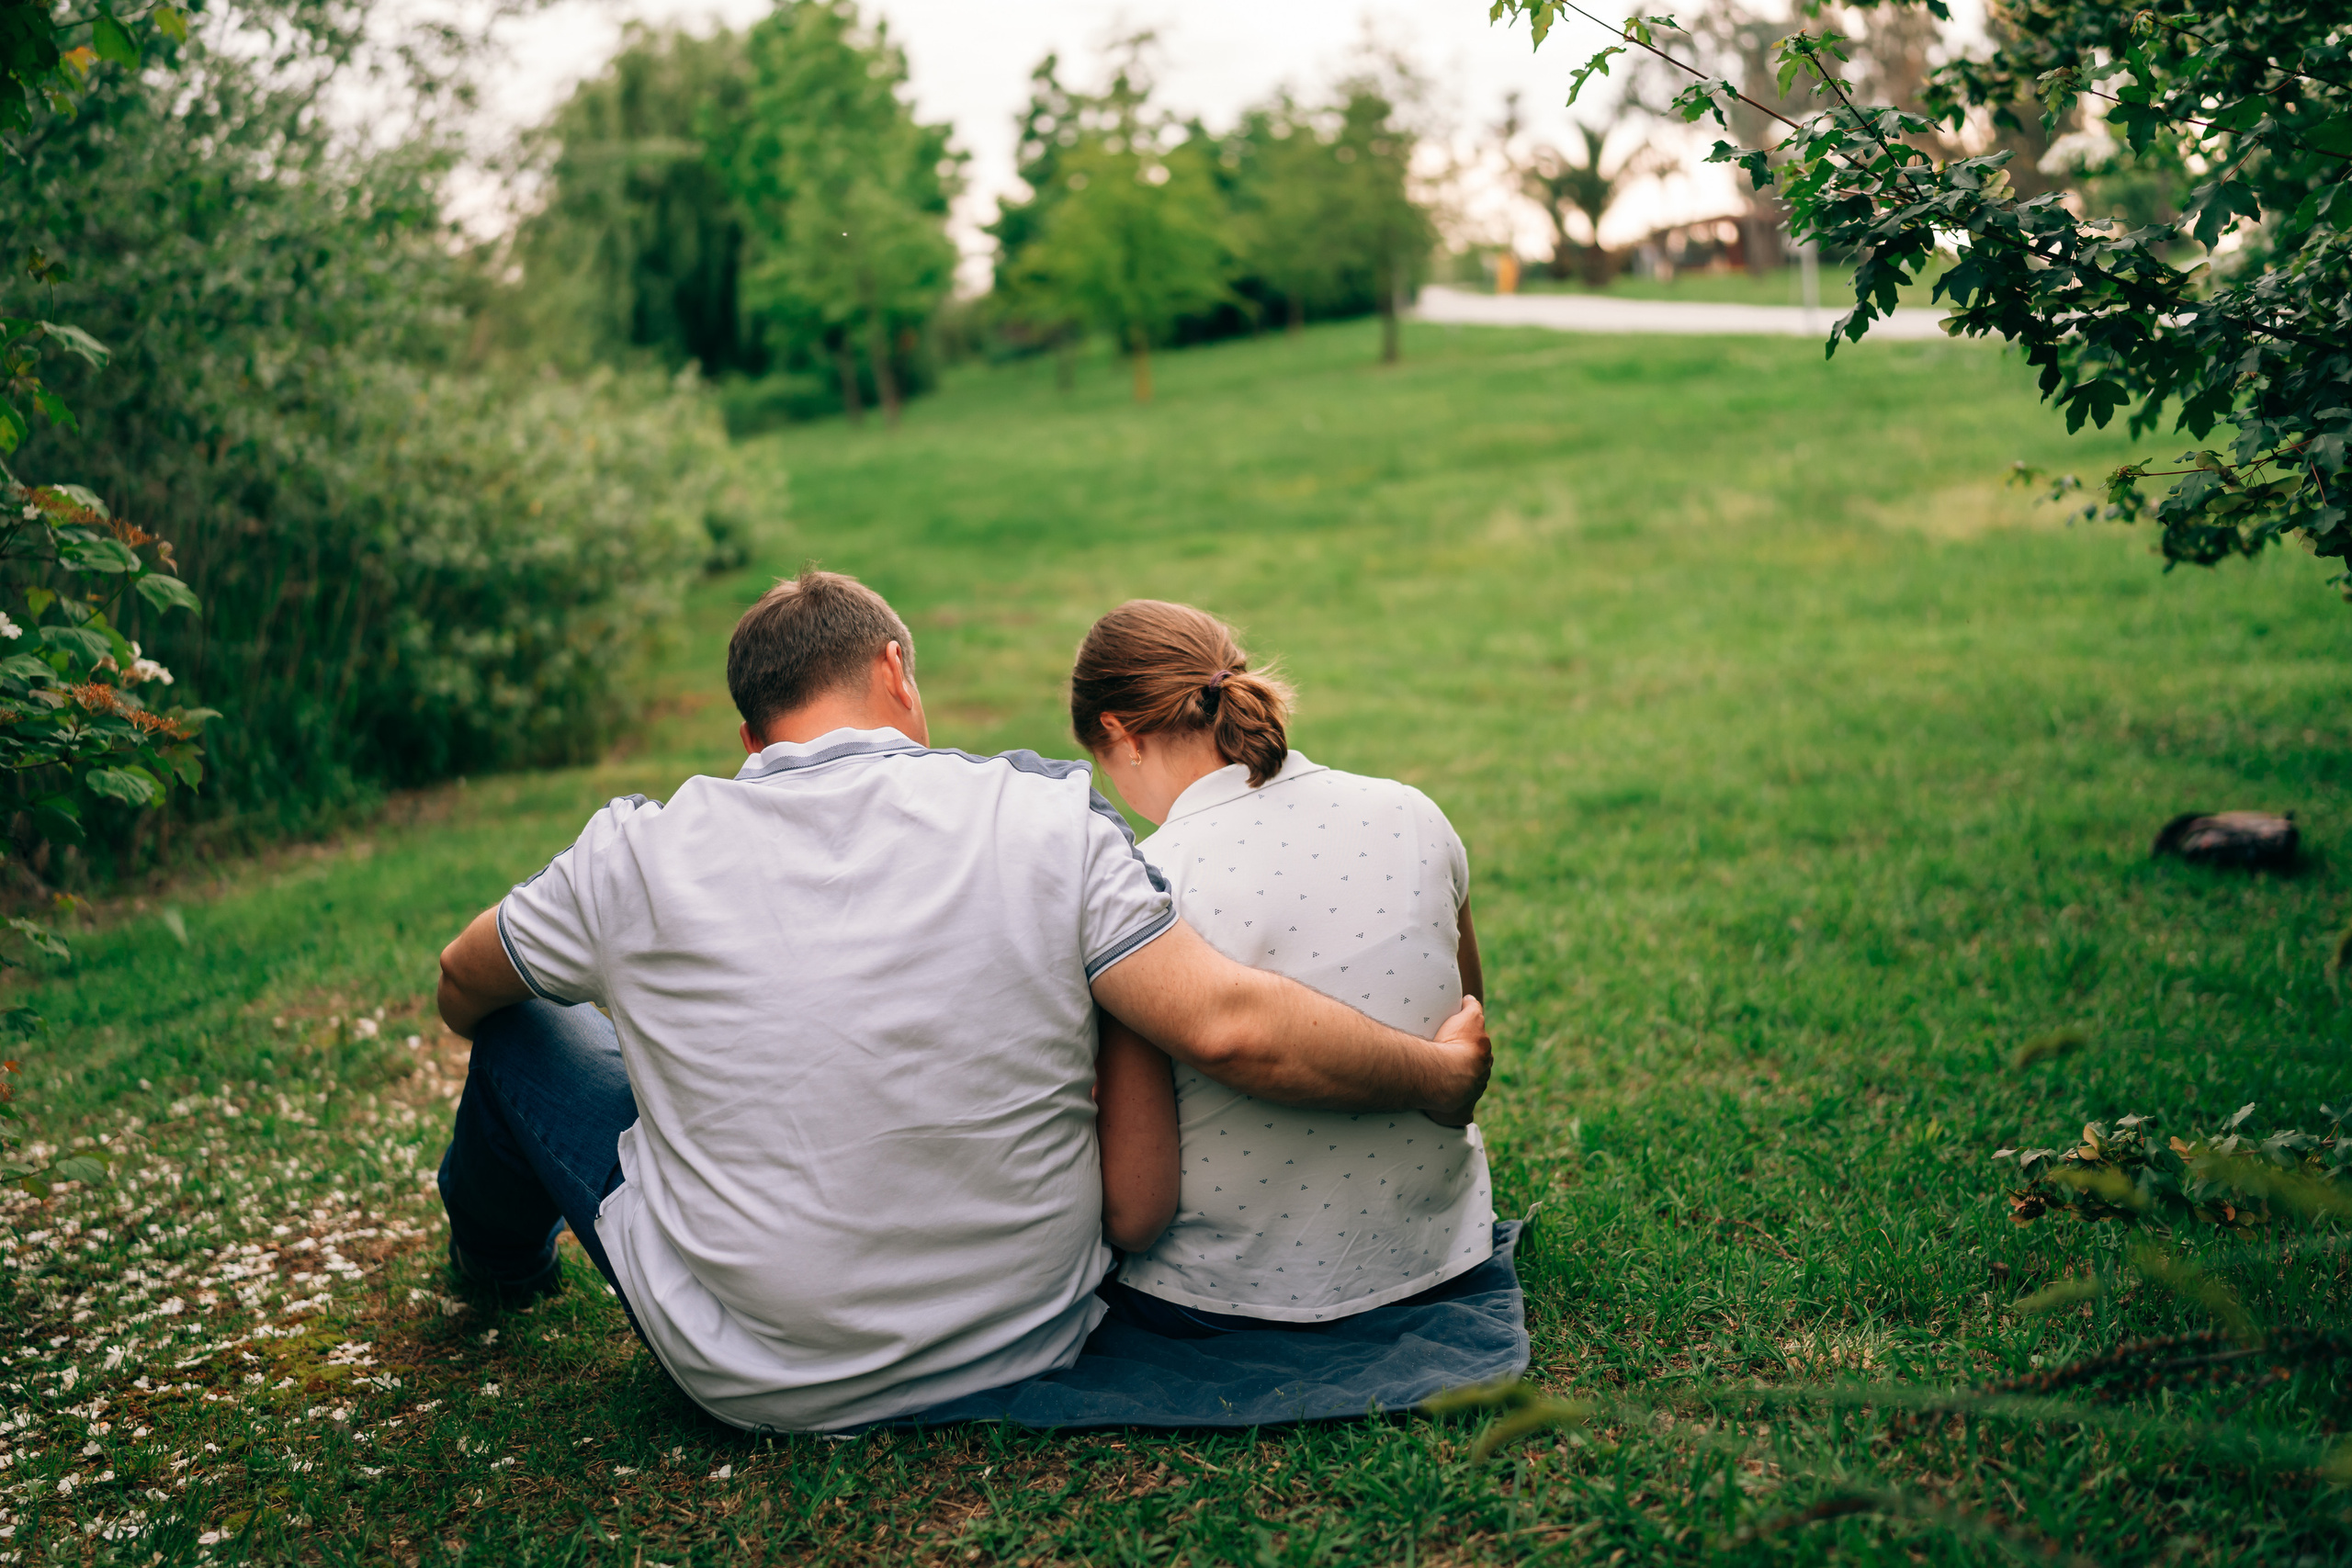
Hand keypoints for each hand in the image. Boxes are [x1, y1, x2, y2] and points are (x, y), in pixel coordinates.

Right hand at [1423, 995, 1490, 1126]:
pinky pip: (1460, 1115)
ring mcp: (1473, 1097)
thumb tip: (1471, 1000)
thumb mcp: (1468, 1018)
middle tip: (1446, 1067)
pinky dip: (1455, 1114)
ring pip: (1468, 1093)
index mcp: (1484, 1057)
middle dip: (1466, 1071)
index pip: (1480, 1053)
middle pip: (1475, 1074)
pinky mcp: (1462, 1114)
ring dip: (1458, 1090)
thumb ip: (1472, 1007)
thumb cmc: (1455, 1045)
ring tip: (1439, 1085)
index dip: (1470, 1050)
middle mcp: (1482, 1078)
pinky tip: (1445, 1111)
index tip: (1457, 1048)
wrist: (1447, 1075)